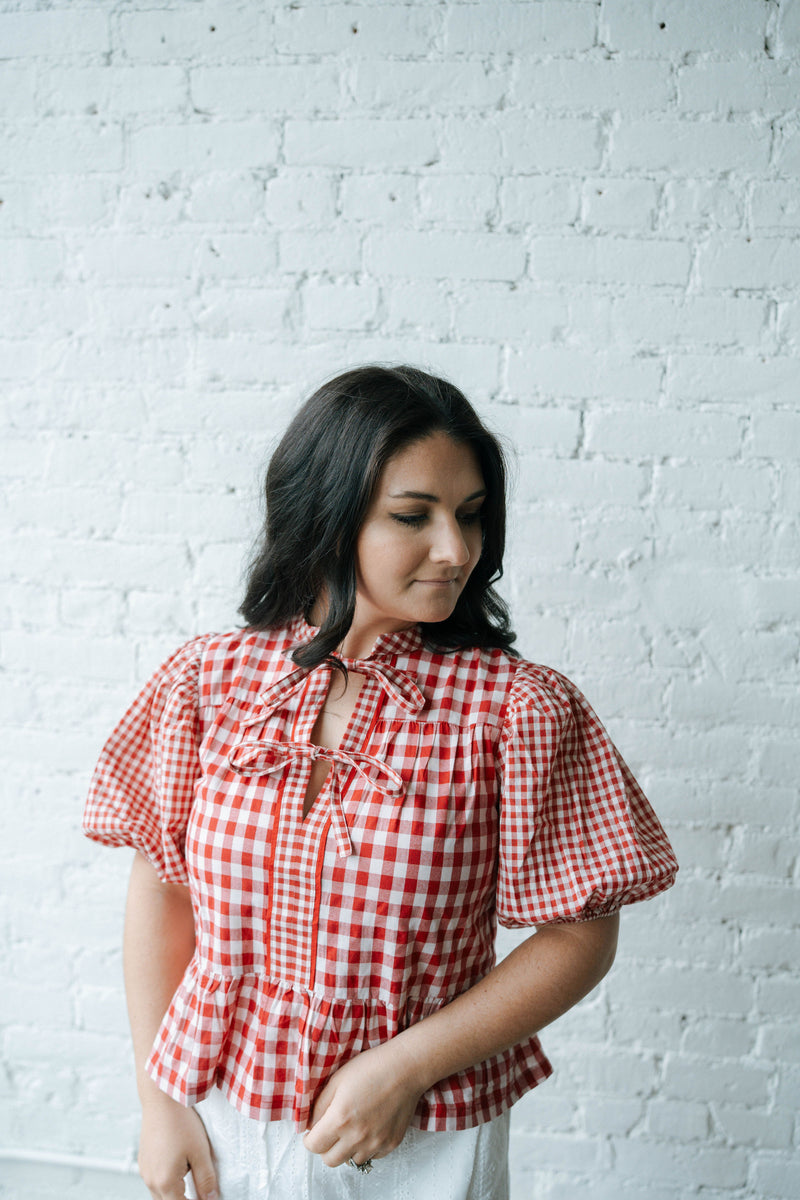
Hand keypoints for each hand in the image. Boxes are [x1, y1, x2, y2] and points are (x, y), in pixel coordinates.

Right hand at [137, 1093, 218, 1199]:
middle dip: (183, 1199)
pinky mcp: (143, 1160)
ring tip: (190, 1177)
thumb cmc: (181, 1122)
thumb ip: (206, 1180)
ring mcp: (144, 1170)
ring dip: (173, 1192)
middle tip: (200, 1192)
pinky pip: (154, 1180)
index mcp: (165, 1182)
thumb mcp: (200, 1152)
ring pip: (159, 1194)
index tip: (206, 1198)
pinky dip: (166, 1181)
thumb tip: (211, 1198)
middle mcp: (150, 1180)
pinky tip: (178, 1167)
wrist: (162, 1099)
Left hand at [303, 1041, 423, 1167]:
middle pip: (330, 1161)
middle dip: (326, 1147)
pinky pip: (372, 1156)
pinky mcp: (391, 1144)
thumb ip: (318, 1106)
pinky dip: (367, 1147)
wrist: (405, 1069)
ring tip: (353, 1127)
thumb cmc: (371, 1068)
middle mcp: (357, 1137)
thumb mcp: (336, 1080)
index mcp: (340, 1119)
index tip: (314, 1129)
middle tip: (331, 1130)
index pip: (314, 1146)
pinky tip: (370, 1127)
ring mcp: (376, 1143)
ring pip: (351, 1161)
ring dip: (347, 1149)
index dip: (310, 1137)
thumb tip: (310, 1126)